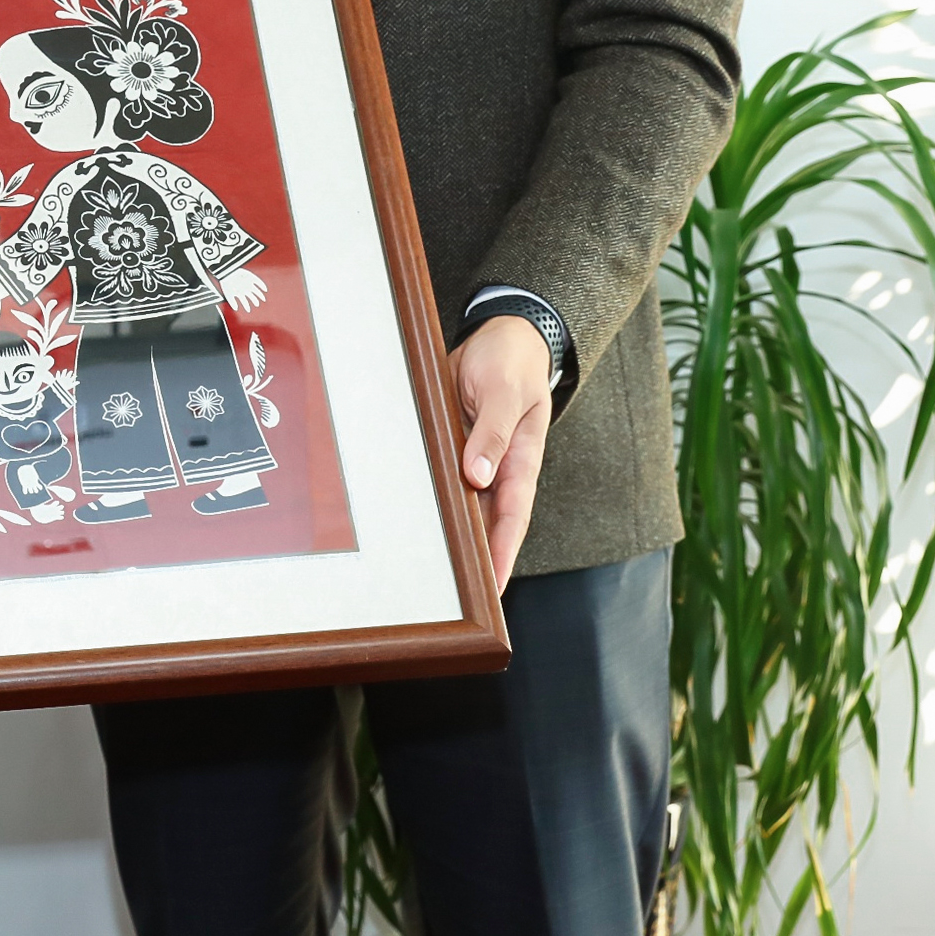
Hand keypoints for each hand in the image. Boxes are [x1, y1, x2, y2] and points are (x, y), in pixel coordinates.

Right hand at [217, 268, 266, 312]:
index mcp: (239, 292)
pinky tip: (265, 289)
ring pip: (256, 290)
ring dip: (260, 294)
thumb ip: (231, 302)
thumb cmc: (226, 282)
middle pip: (251, 296)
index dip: (246, 306)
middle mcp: (244, 288)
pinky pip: (258, 281)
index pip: (244, 301)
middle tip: (257, 304)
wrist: (226, 272)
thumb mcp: (227, 293)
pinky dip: (262, 285)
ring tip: (263, 299)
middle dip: (254, 300)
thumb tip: (236, 309)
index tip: (248, 310)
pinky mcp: (250, 277)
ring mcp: (248, 283)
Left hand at [454, 314, 551, 593]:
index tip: (494, 586)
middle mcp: (499, 466)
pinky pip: (445, 480)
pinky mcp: (455, 447)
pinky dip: (434, 501)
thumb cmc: (510, 362)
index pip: (513, 515)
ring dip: (452, 535)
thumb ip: (492, 432)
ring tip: (432, 576)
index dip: (503, 551)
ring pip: (464, 506)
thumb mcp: (504, 392)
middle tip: (460, 598)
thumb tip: (478, 476)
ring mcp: (477, 459)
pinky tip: (414, 524)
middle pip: (488, 522)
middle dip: (478, 560)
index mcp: (520, 458)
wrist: (501, 336)